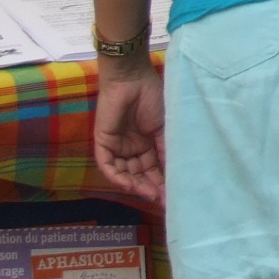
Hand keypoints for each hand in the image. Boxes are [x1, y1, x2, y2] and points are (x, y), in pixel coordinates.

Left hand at [93, 59, 166, 204]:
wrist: (132, 78)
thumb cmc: (152, 97)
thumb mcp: (164, 127)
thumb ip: (166, 150)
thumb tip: (174, 175)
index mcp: (148, 143)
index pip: (154, 169)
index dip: (162, 183)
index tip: (173, 197)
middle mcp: (132, 147)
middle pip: (140, 174)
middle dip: (150, 188)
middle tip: (162, 200)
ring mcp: (117, 146)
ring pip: (125, 173)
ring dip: (136, 185)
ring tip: (150, 194)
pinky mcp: (103, 142)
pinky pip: (108, 165)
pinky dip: (117, 177)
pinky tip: (130, 185)